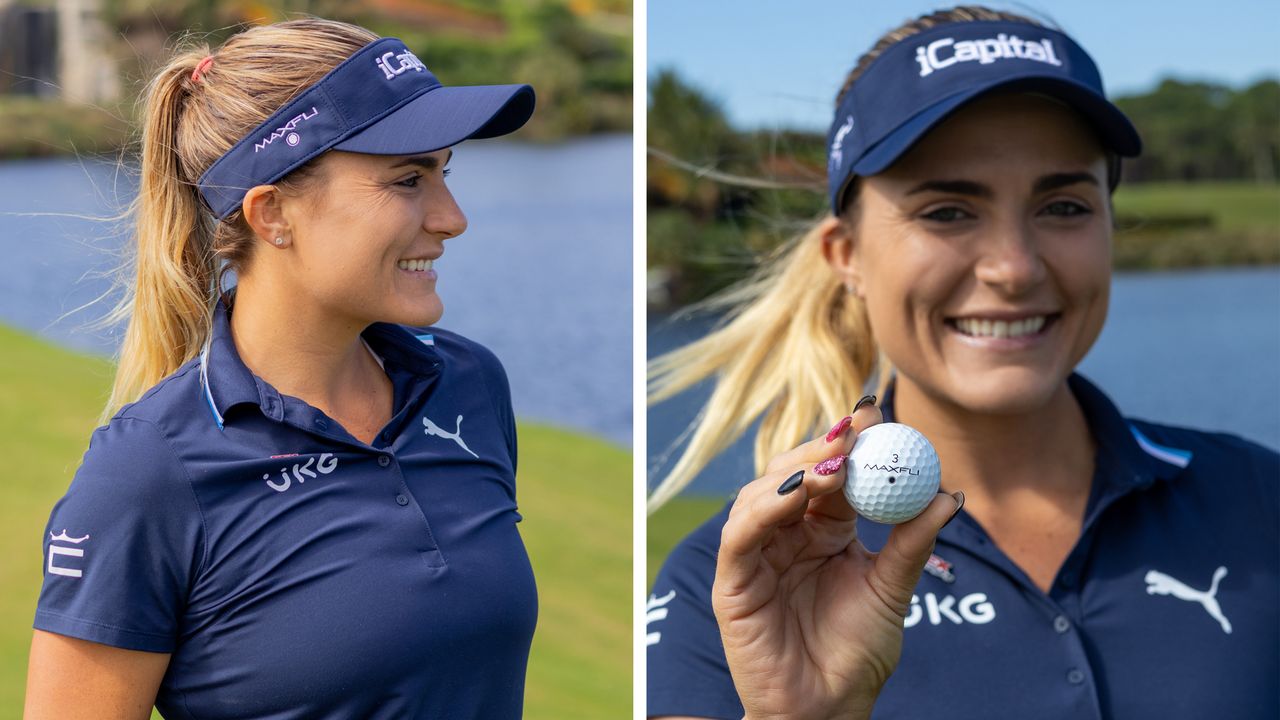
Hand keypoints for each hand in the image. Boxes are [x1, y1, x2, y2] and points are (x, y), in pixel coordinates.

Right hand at [712, 402, 960, 719]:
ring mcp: (757, 555)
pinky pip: (741, 534)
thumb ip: (911, 543)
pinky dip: (764, 508)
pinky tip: (797, 495)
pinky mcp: (733, 580)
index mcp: (823, 532)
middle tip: (856, 429)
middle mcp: (786, 535)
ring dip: (797, 472)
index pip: (831, 474)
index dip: (848, 443)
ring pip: (763, 494)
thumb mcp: (892, 591)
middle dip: (822, 447)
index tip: (875, 412)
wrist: (830, 710)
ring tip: (835, 465)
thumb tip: (949, 494)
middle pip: (793, 473)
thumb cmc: (857, 655)